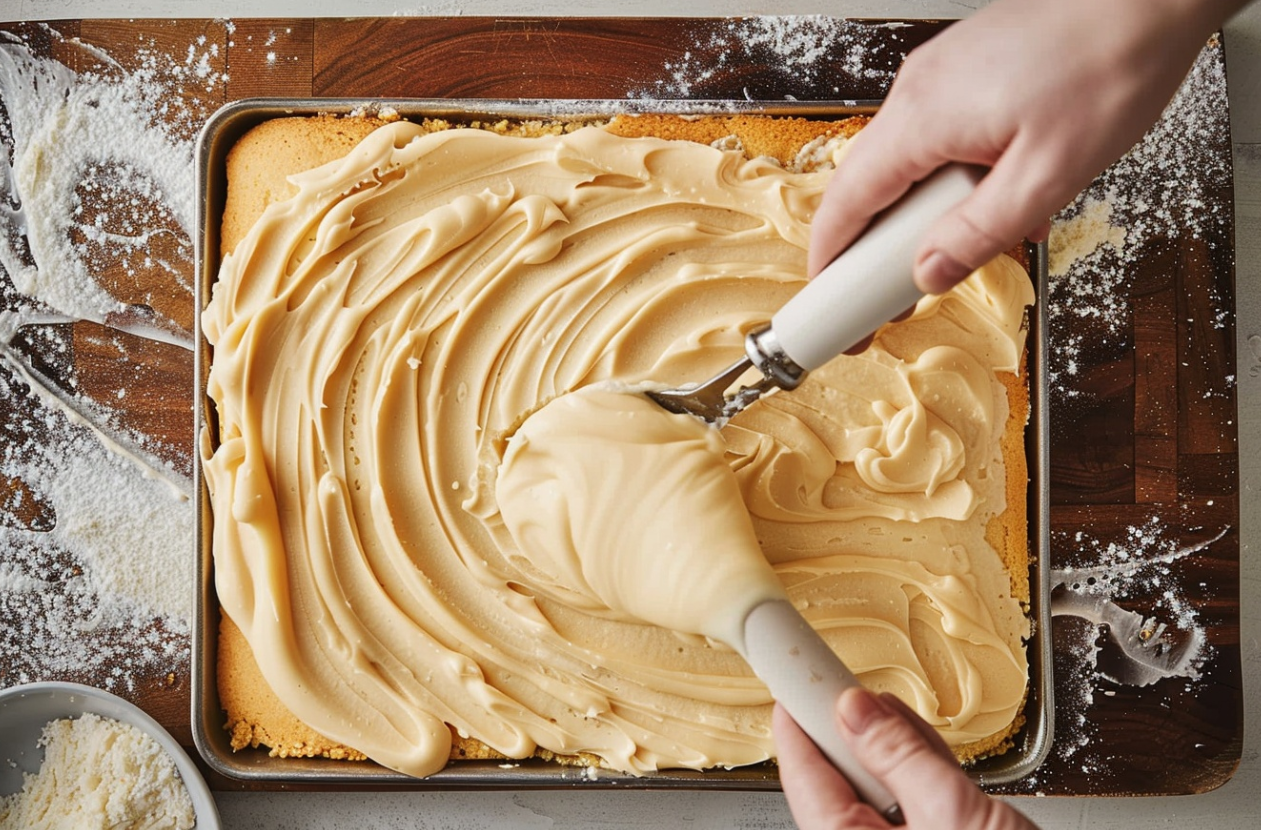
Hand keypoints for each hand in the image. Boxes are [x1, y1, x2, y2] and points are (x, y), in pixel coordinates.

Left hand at [774, 688, 1037, 829]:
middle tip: (854, 689)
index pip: (804, 778)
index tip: (794, 680)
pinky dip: (913, 776)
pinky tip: (920, 749)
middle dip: (850, 732)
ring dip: (885, 750)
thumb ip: (900, 756)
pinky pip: (904, 812)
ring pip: (873, 793)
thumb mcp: (954, 812)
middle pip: (836, 782)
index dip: (799, 722)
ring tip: (895, 716)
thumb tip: (855, 710)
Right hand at [810, 0, 1246, 293]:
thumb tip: (929, 272)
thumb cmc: (1111, 65)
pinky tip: (991, 197)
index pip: (847, 202)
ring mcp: (936, 75)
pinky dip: (945, 178)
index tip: (827, 298)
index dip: (830, 257)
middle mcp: (916, 91)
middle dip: (871, 247)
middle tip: (888, 294)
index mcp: (923, 118)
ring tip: (955, 248)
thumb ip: (980, 232)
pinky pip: (933, 136)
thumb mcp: (1048, 176)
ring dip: (919, 213)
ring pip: (902, 162)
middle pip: (866, 185)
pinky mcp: (962, 69)